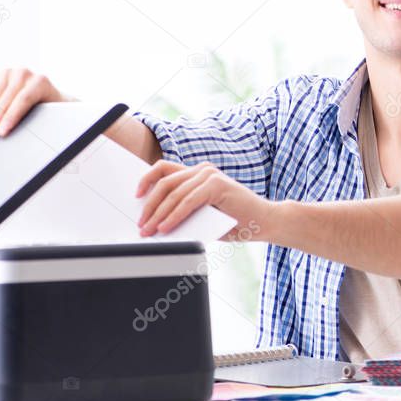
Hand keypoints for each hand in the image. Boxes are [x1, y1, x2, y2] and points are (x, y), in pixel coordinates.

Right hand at [0, 68, 71, 150]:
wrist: (49, 98)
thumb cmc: (54, 113)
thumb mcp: (54, 117)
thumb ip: (46, 124)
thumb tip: (26, 140)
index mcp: (40, 81)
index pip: (24, 99)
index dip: (11, 117)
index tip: (1, 133)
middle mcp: (23, 74)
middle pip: (2, 104)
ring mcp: (7, 73)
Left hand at [135, 160, 273, 239]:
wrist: (265, 221)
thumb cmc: (235, 220)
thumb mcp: (203, 213)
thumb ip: (185, 210)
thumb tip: (155, 221)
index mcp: (198, 173)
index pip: (164, 169)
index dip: (146, 181)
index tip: (135, 197)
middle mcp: (203, 169)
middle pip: (165, 182)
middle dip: (149, 205)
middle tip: (141, 224)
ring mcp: (210, 175)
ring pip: (174, 193)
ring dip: (158, 214)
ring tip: (149, 230)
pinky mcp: (217, 185)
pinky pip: (188, 201)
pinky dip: (174, 216)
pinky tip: (166, 227)